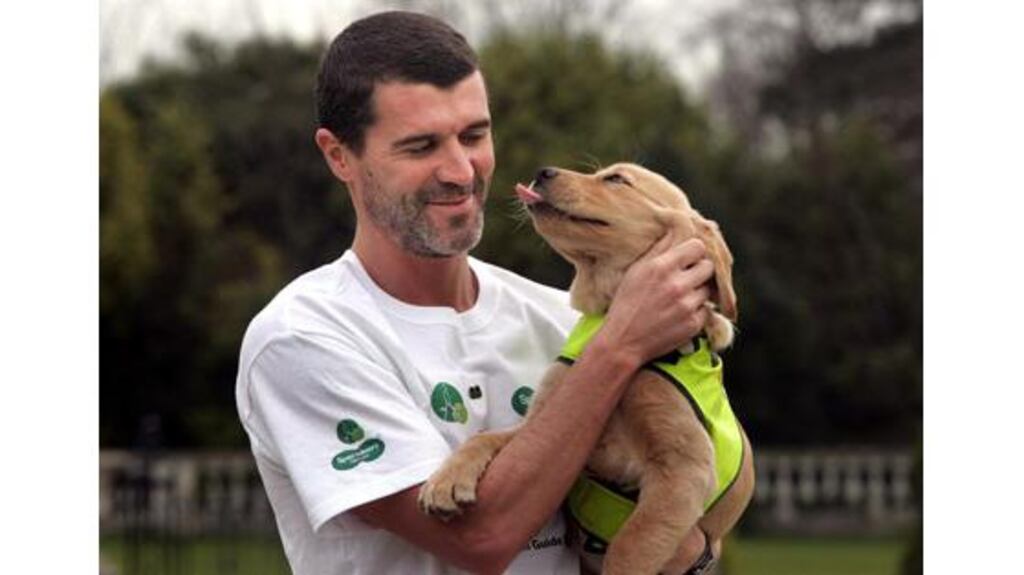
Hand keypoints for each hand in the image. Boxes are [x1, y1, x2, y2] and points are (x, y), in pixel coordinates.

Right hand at [601, 235, 713, 365]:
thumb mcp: (636, 271)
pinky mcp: (694, 324)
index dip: (693, 252)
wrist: (623, 341)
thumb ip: (659, 250)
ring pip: (708, 289)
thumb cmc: (626, 303)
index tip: (687, 258)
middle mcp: (677, 284)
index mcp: (661, 267)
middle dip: (699, 270)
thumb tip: (676, 230)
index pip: (697, 246)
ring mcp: (687, 306)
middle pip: (708, 266)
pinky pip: (707, 310)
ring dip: (698, 292)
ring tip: (680, 299)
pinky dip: (696, 311)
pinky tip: (679, 315)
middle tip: (686, 278)